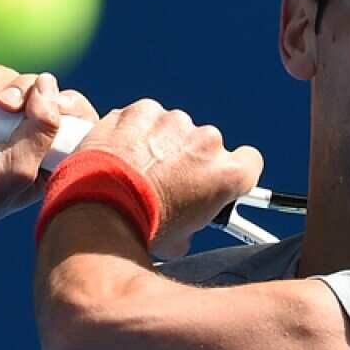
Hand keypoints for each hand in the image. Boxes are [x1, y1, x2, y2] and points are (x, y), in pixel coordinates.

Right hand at [0, 53, 98, 254]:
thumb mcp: (17, 170)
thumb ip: (42, 129)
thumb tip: (49, 84)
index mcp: (44, 156)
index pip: (71, 117)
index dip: (67, 102)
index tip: (57, 105)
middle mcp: (18, 135)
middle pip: (36, 90)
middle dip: (24, 88)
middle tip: (4, 105)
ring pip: (4, 77)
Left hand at [74, 100, 262, 257]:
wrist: (100, 209)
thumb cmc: (142, 227)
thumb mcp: (181, 239)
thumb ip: (195, 220)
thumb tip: (184, 227)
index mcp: (227, 173)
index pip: (249, 161)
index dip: (232, 170)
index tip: (215, 178)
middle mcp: (207, 142)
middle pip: (206, 145)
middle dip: (188, 159)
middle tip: (164, 181)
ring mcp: (174, 122)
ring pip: (173, 128)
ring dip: (160, 142)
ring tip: (135, 168)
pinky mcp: (142, 110)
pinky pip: (143, 117)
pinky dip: (133, 130)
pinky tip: (119, 152)